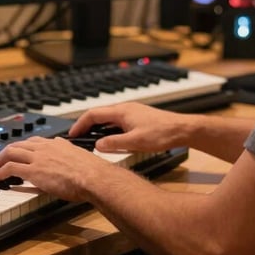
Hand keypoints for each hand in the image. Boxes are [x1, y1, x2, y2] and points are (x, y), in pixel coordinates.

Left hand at [0, 135, 108, 200]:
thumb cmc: (90, 171)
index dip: (21, 148)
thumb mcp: (78, 156)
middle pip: (17, 144)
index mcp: (56, 143)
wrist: (92, 176)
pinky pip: (10, 168)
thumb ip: (68, 152)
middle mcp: (45, 147)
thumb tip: (65, 150)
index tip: (16, 153)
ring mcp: (38, 158)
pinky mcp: (33, 171)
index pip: (32, 141)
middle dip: (4, 153)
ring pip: (10, 153)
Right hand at [67, 101, 188, 152]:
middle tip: (77, 138)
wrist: (182, 129)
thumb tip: (97, 146)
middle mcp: (125, 108)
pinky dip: (108, 128)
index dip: (80, 124)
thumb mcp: (135, 142)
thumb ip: (114, 143)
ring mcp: (132, 112)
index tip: (72, 134)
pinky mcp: (138, 117)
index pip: (93, 114)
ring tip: (90, 140)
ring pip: (109, 118)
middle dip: (86, 126)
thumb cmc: (161, 134)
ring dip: (98, 128)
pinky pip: (117, 121)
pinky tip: (110, 139)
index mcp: (121, 111)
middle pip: (99, 114)